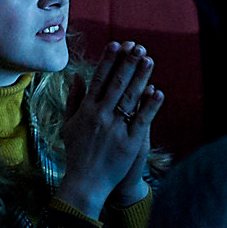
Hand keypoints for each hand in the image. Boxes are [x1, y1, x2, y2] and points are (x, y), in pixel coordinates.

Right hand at [56, 41, 163, 216]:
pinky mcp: (129, 142)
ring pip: (131, 98)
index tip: (116, 44)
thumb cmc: (76, 154)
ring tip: (149, 60)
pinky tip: (157, 91)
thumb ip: (73, 99)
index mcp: (86, 110)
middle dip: (128, 63)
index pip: (98, 80)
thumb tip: (76, 76)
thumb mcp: (69, 124)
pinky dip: (150, 105)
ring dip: (141, 77)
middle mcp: (100, 116)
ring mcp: (115, 129)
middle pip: (117, 84)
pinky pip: (142, 120)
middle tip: (138, 46)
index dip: (108, 61)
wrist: (85, 183)